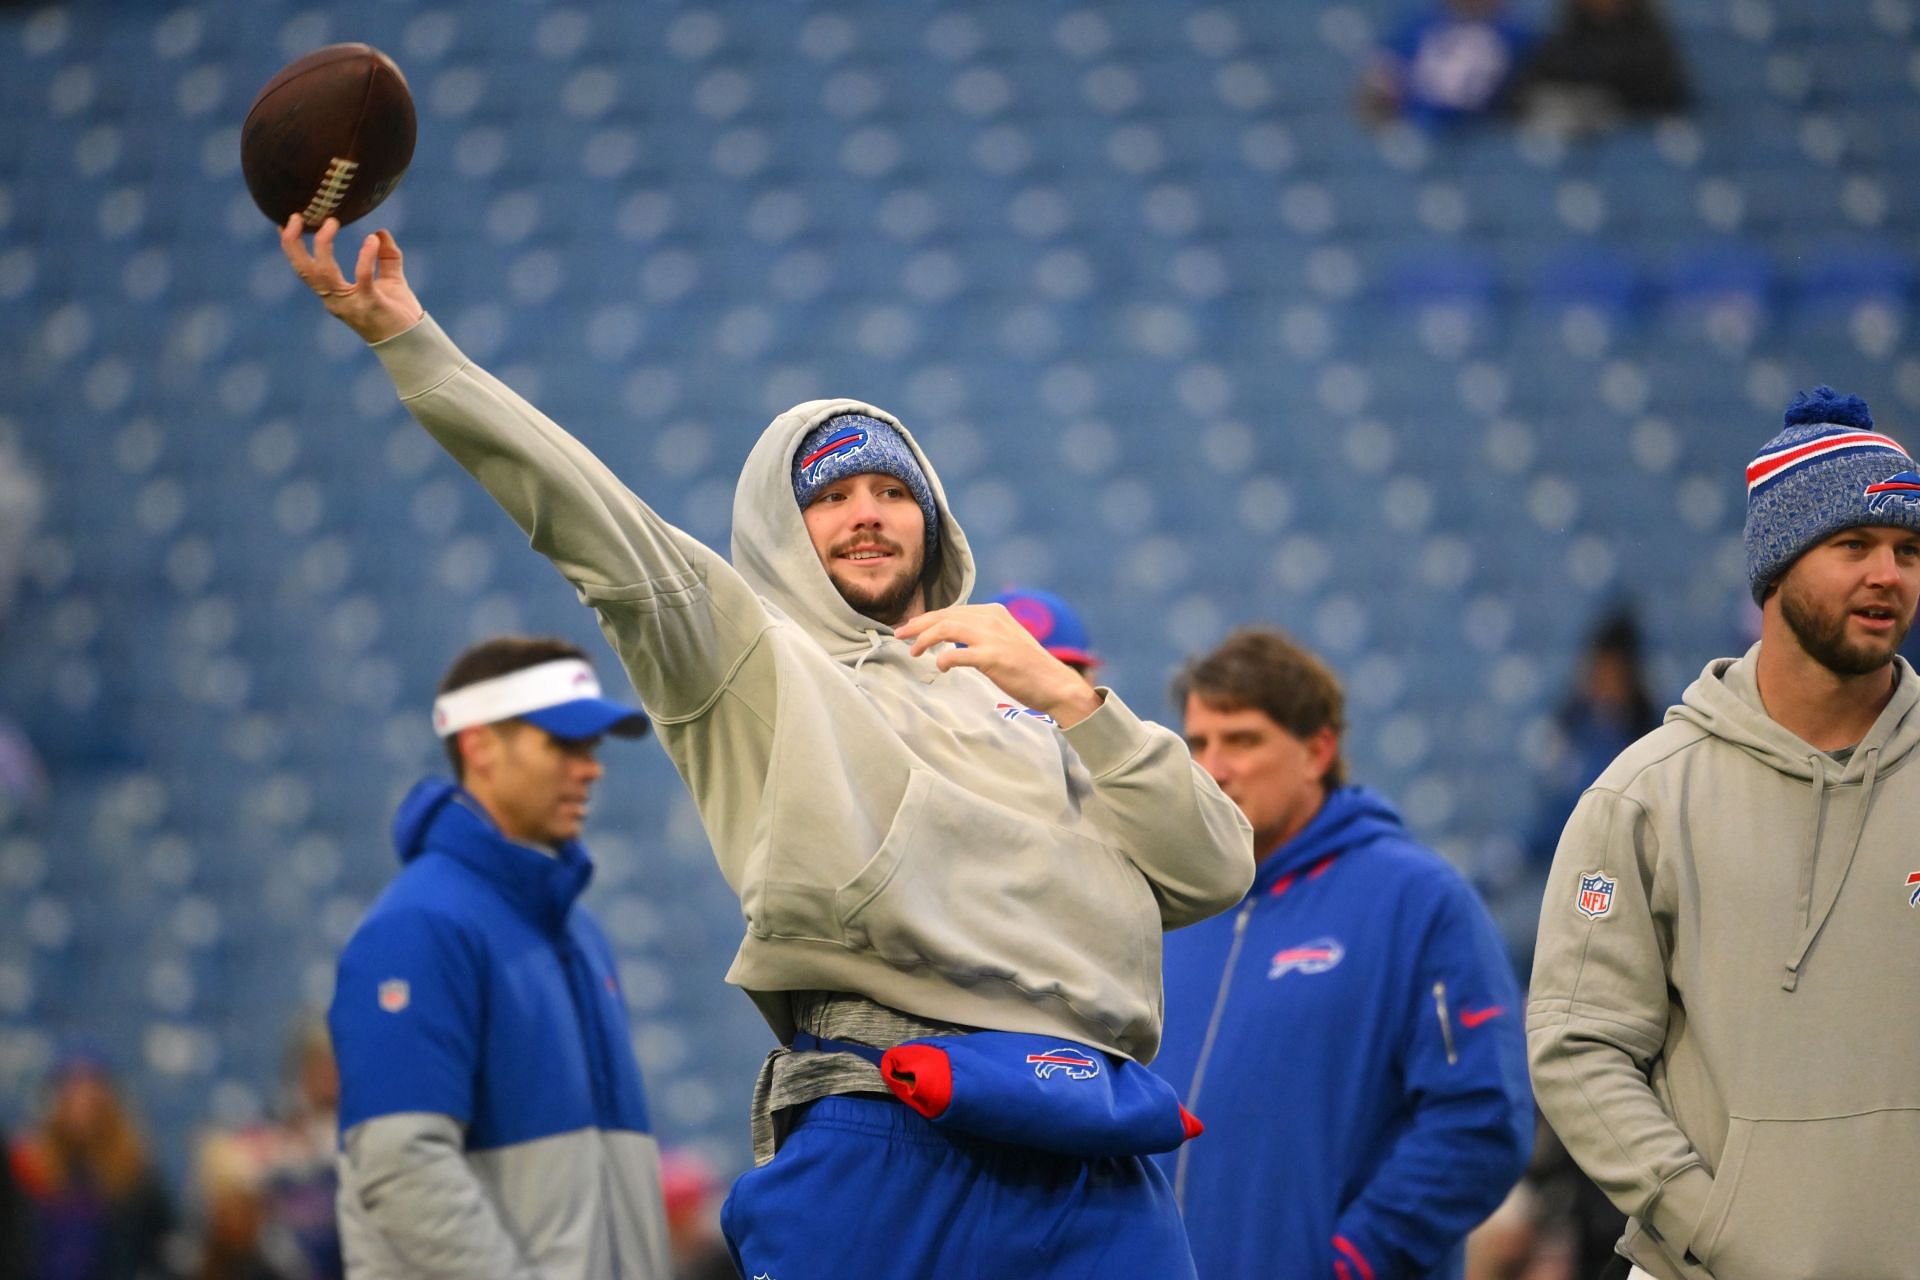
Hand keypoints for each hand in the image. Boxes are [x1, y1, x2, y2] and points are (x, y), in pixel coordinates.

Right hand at [279, 214, 423, 343]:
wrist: (414, 341)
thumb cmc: (399, 314)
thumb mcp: (391, 281)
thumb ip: (385, 257)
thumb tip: (380, 232)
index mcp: (334, 295)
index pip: (304, 270)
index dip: (292, 248)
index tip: (286, 223)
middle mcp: (335, 301)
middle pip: (303, 271)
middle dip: (293, 244)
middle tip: (296, 217)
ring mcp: (351, 304)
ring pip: (323, 273)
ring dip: (323, 245)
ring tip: (331, 222)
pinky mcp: (371, 304)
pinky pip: (362, 276)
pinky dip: (365, 256)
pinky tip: (372, 240)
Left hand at [894, 604, 1103, 727]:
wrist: (1054, 683)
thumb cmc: (1027, 667)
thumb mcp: (1004, 639)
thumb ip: (981, 633)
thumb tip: (952, 637)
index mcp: (993, 612)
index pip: (952, 611)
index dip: (927, 619)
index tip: (910, 628)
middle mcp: (992, 619)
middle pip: (944, 616)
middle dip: (918, 625)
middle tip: (899, 635)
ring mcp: (992, 637)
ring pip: (946, 629)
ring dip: (924, 639)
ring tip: (912, 652)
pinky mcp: (993, 657)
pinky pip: (956, 654)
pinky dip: (943, 658)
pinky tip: (939, 666)